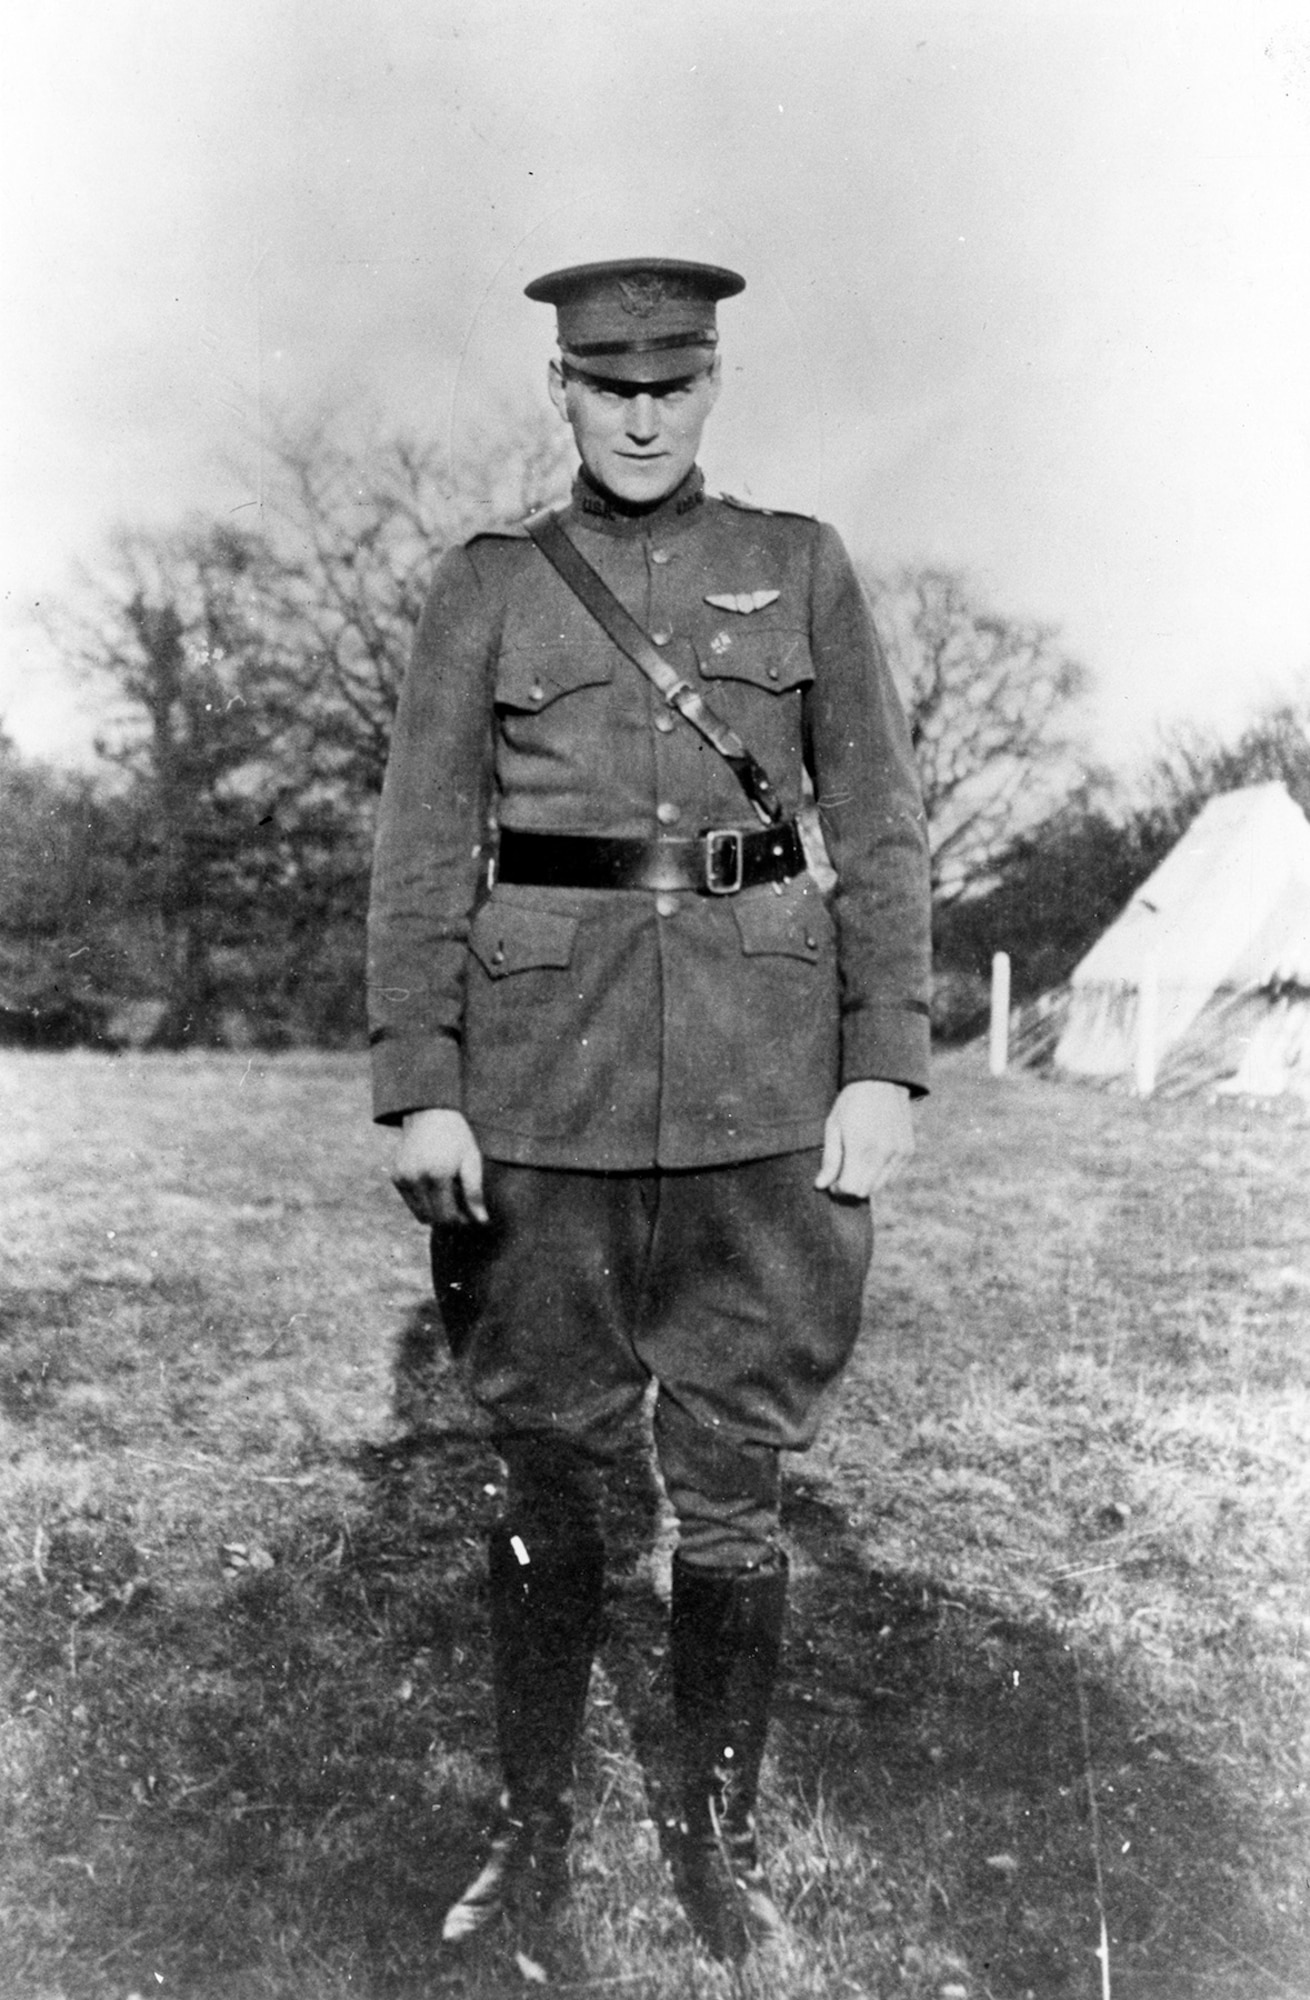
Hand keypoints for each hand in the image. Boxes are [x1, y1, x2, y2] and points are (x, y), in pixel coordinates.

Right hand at [392, 1108, 488, 1226]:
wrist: (430, 1113)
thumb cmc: (457, 1137)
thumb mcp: (472, 1161)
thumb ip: (475, 1193)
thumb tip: (481, 1221)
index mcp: (437, 1175)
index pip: (446, 1216)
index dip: (459, 1220)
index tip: (469, 1215)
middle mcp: (416, 1178)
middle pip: (432, 1218)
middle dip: (448, 1217)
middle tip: (461, 1206)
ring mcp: (403, 1178)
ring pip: (419, 1213)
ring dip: (434, 1211)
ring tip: (448, 1194)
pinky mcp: (396, 1176)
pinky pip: (411, 1202)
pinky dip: (423, 1201)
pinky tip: (434, 1185)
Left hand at [814, 1080, 913, 1199]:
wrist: (882, 1082)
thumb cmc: (851, 1103)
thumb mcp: (834, 1126)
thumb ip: (830, 1159)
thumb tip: (821, 1185)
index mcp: (861, 1147)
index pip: (849, 1188)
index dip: (837, 1188)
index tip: (831, 1181)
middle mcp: (883, 1153)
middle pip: (864, 1190)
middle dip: (850, 1188)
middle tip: (841, 1175)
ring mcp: (898, 1153)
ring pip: (879, 1186)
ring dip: (865, 1182)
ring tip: (856, 1164)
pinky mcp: (908, 1151)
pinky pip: (892, 1176)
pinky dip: (880, 1174)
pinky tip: (871, 1157)